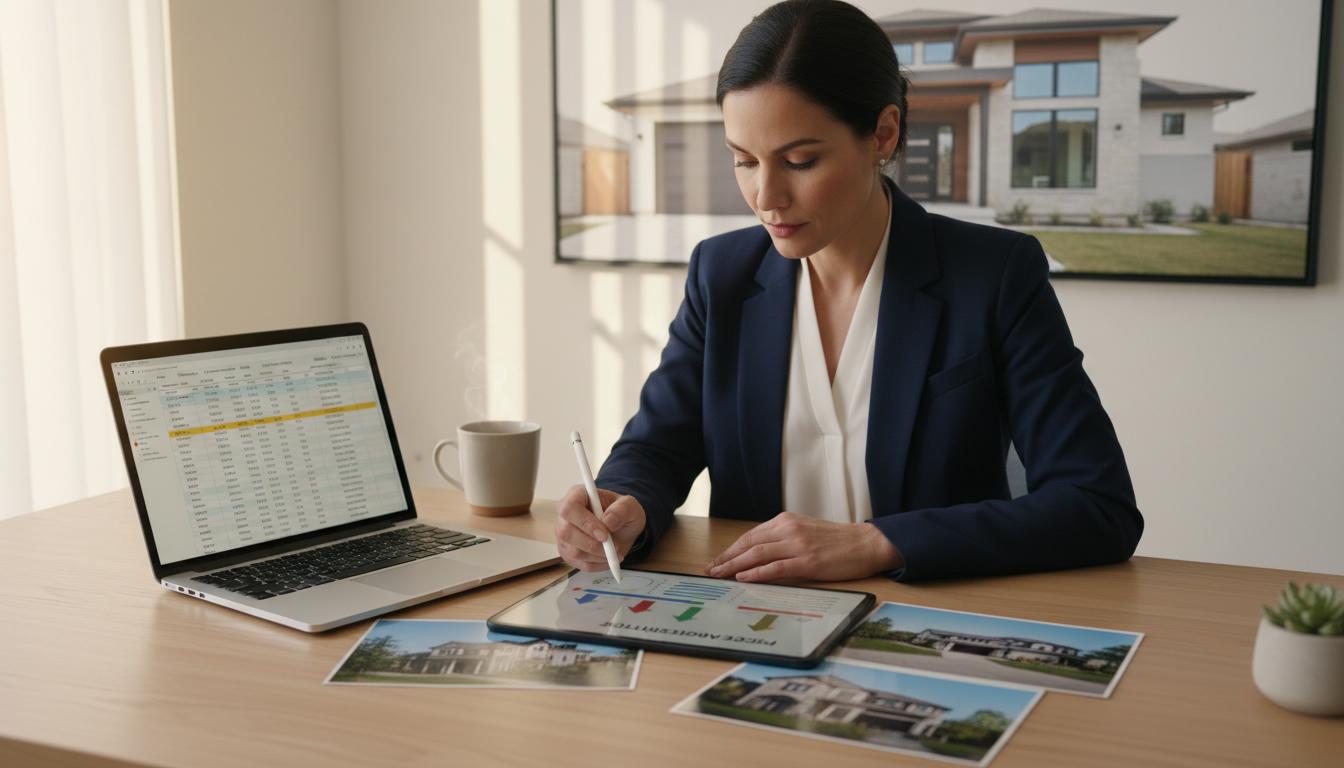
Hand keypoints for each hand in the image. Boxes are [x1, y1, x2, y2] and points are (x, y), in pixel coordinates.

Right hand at [554, 484, 646, 571]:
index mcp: (577, 495)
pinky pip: (579, 564)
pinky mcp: (567, 552)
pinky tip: (608, 557)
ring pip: (573, 552)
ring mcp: (563, 535)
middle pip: (566, 533)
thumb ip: (622, 509)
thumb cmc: (622, 513)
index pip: (569, 509)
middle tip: (613, 547)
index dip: (585, 523)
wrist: (622, 528)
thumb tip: (608, 521)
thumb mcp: (630, 506)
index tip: (604, 535)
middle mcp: (565, 515)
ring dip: (598, 556)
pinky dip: (598, 564)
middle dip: (592, 545)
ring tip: (615, 550)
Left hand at [704, 511, 903, 581]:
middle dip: (726, 558)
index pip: (750, 535)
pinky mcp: (807, 562)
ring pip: (757, 554)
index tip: (717, 560)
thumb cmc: (836, 541)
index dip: (730, 549)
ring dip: (734, 566)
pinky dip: (756, 573)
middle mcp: (788, 529)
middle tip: (710, 570)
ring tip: (719, 575)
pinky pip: (775, 568)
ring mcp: (797, 545)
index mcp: (786, 521)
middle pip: (748, 544)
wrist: (865, 543)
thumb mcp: (805, 531)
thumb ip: (782, 539)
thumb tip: (757, 554)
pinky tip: (743, 578)